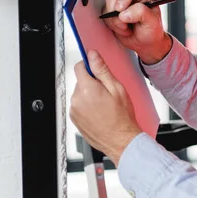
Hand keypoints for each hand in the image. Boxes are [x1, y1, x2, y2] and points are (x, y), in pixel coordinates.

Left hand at [70, 50, 141, 165]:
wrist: (120, 141)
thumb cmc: (121, 118)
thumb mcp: (116, 89)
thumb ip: (102, 70)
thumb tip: (93, 56)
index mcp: (87, 89)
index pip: (79, 67)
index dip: (89, 66)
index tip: (96, 70)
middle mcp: (77, 99)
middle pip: (80, 82)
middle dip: (92, 84)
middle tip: (107, 93)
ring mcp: (74, 111)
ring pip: (80, 94)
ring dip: (89, 96)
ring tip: (104, 106)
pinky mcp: (75, 120)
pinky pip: (79, 106)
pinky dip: (87, 107)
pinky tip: (99, 113)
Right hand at [103, 0, 171, 64]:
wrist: (146, 42)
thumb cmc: (152, 29)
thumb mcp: (152, 22)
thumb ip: (141, 13)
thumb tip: (124, 14)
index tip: (122, 8)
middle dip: (116, 12)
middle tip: (125, 24)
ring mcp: (118, 3)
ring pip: (107, 6)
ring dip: (115, 21)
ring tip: (127, 28)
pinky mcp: (111, 12)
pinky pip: (104, 16)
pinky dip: (112, 25)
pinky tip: (123, 30)